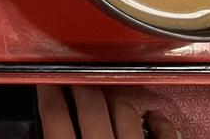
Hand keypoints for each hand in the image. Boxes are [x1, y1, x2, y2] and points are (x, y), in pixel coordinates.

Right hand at [37, 85, 179, 138]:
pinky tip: (154, 117)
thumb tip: (46, 129)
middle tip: (78, 77)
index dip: (47, 91)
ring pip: (124, 111)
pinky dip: (159, 122)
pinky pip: (164, 134)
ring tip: (113, 94)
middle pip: (89, 104)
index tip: (46, 79)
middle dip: (82, 85)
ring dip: (117, 99)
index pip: (54, 114)